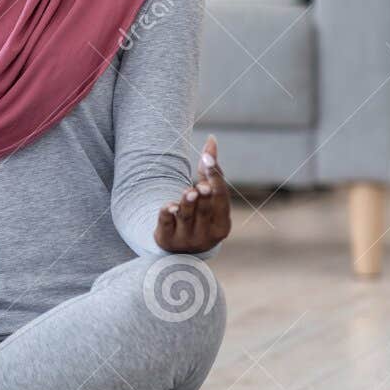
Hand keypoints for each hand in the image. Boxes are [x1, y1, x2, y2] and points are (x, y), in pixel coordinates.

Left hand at [155, 135, 230, 253]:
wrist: (179, 250)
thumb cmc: (199, 216)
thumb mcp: (207, 197)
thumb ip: (209, 170)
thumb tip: (211, 139)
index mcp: (222, 223)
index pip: (222, 198)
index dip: (216, 178)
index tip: (207, 159)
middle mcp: (207, 234)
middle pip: (206, 208)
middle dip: (205, 196)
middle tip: (202, 185)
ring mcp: (187, 238)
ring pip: (187, 216)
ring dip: (188, 203)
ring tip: (189, 192)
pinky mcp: (167, 239)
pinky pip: (166, 224)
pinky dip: (167, 214)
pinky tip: (169, 206)